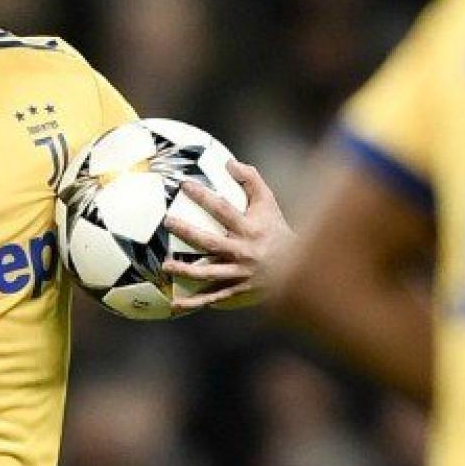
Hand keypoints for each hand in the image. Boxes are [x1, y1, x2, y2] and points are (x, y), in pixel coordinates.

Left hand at [163, 160, 294, 311]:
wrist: (299, 267)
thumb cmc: (276, 229)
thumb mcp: (269, 202)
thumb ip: (251, 180)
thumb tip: (229, 162)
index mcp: (250, 229)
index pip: (223, 209)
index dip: (204, 196)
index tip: (184, 186)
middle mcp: (244, 251)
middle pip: (210, 242)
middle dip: (187, 231)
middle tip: (167, 222)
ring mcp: (240, 273)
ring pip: (209, 274)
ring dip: (185, 271)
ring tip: (165, 265)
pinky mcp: (238, 290)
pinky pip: (214, 297)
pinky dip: (195, 302)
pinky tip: (175, 303)